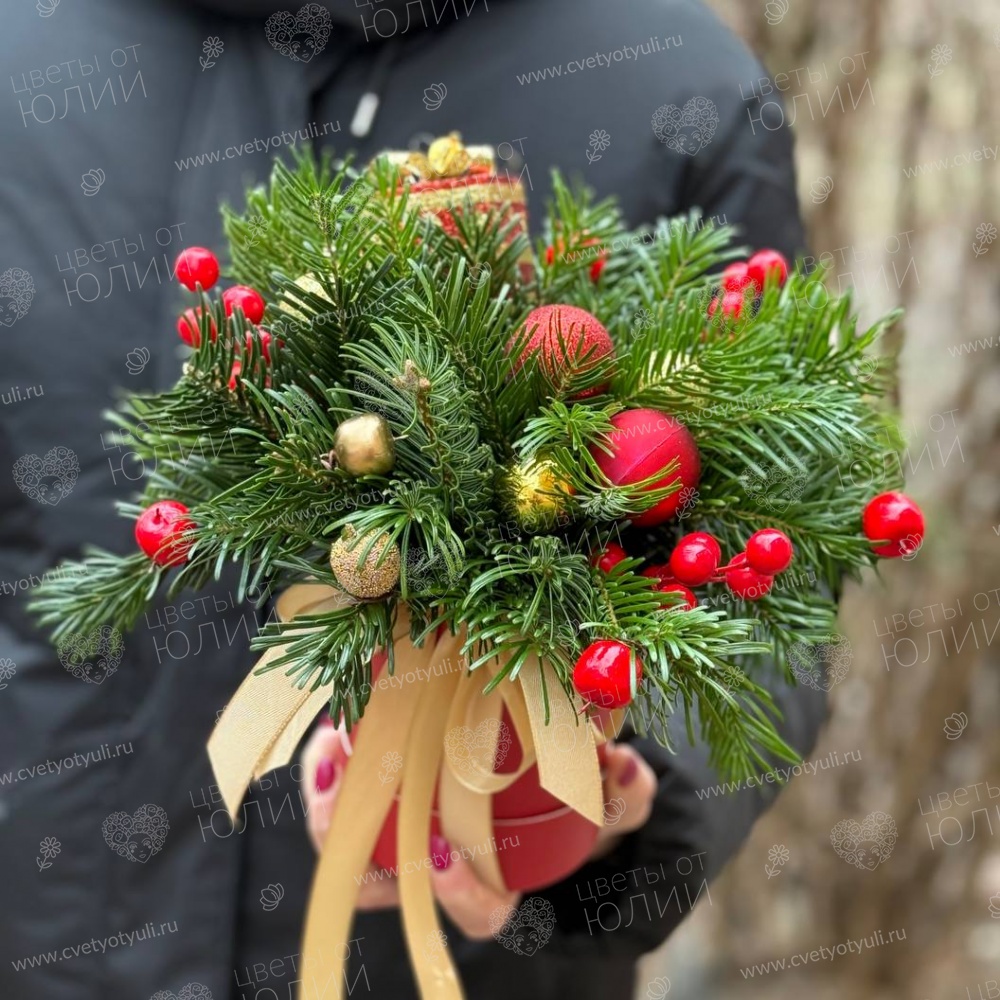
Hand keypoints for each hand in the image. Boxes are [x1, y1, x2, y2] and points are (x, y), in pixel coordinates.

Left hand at [299, 724, 657, 934]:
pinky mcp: (389, 796)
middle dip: (355, 848)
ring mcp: (410, 838)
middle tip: (352, 790)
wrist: (552, 785)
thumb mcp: (610, 799)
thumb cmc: (578, 803)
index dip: (460, 893)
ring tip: (333, 747)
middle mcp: (445, 871)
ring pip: (354, 840)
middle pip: (387, 883)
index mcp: (500, 886)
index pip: (481, 910)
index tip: (443, 856)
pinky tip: (340, 720)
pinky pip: (351, 792)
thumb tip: (621, 765)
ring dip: (334, 801)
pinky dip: (340, 760)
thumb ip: (623, 792)